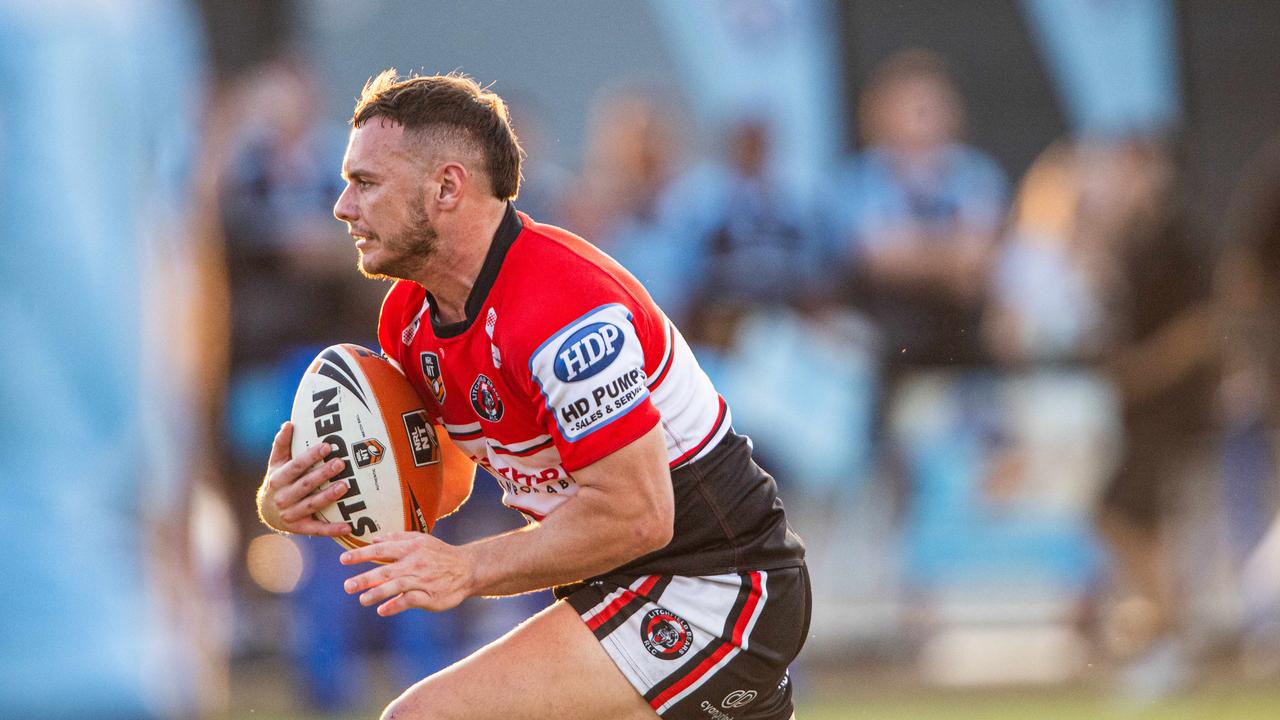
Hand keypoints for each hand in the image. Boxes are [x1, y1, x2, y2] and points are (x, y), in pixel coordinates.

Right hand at [257, 422, 351, 535]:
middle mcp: (283, 498)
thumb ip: (282, 444)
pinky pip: (318, 529)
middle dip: (323, 474)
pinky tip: (349, 526)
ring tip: (345, 486)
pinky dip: (332, 529)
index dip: (311, 456)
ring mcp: (291, 514)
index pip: (296, 466)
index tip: (327, 446)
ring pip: (312, 505)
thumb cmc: (278, 480)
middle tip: (341, 463)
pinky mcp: (300, 528)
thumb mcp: (276, 463)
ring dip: (328, 496)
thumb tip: (289, 423)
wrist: (267, 512)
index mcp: (278, 479)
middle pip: (305, 484)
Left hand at [340, 532, 473, 614]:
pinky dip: (395, 605)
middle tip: (347, 586)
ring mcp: (422, 580)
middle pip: (385, 570)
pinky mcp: (429, 596)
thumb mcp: (422, 540)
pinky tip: (382, 610)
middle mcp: (415, 562)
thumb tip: (374, 538)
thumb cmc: (440, 554)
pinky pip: (409, 601)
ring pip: (396, 586)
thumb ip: (397, 538)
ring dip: (378, 593)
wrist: (467, 569)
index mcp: (411, 547)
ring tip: (362, 600)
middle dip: (365, 578)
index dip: (362, 554)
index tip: (343, 560)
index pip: (382, 549)